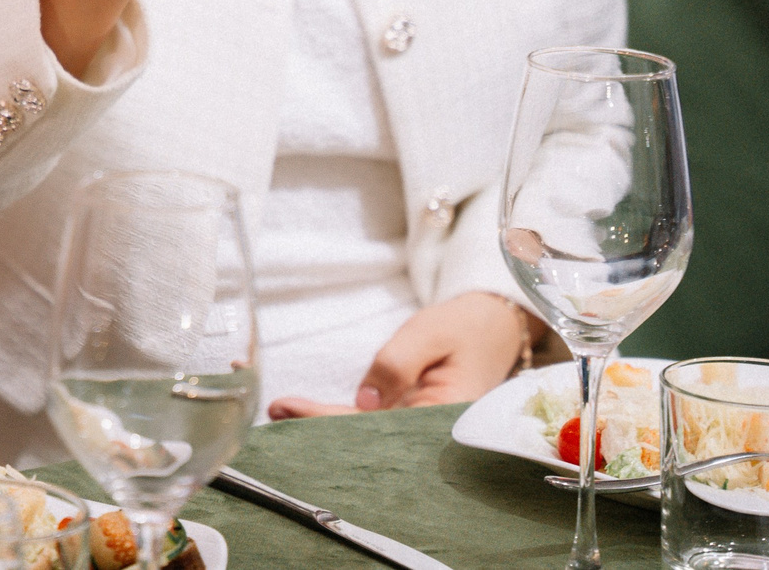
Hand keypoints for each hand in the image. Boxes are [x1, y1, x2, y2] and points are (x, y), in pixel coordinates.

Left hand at [267, 293, 536, 418]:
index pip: (376, 428)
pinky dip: (338, 417)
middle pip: (368, 441)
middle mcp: (431, 435)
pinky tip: (304, 411)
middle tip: (273, 415)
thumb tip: (364, 401)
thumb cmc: (464, 326)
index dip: (329, 422)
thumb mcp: (429, 333)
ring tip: (279, 411)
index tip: (289, 410)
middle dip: (319, 432)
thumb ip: (397, 363)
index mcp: (443, 418)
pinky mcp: (412, 420)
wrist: (494, 326)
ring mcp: (420, 430)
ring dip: (322, 425)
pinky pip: (373, 423)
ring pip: (367, 435)